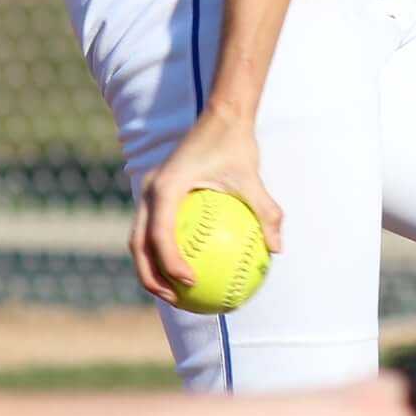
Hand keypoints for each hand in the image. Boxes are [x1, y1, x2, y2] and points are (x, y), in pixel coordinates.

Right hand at [132, 109, 284, 308]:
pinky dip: (163, 252)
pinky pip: (155, 229)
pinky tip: (188, 271)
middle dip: (151, 277)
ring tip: (176, 294)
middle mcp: (151, 190)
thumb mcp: (254, 179)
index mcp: (167, 187)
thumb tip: (278, 249)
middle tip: (175, 299)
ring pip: (140, 239)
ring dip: (152, 269)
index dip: (170, 263)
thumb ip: (265, 213)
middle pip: (138, 244)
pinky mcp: (156, 194)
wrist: (221, 116)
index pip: (161, 234)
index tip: (191, 283)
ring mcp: (149, 192)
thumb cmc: (237, 145)